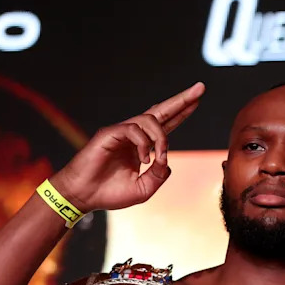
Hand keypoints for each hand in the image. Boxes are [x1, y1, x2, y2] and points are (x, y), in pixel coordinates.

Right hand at [51, 82, 204, 212]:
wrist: (84, 197)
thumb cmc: (110, 193)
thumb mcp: (144, 188)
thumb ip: (159, 175)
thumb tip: (167, 160)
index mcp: (142, 146)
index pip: (166, 124)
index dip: (182, 113)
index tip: (198, 101)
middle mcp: (133, 135)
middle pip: (161, 111)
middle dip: (182, 100)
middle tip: (200, 88)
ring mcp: (121, 132)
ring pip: (150, 119)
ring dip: (161, 138)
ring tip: (159, 157)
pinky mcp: (109, 133)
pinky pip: (133, 130)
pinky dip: (144, 144)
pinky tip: (144, 160)